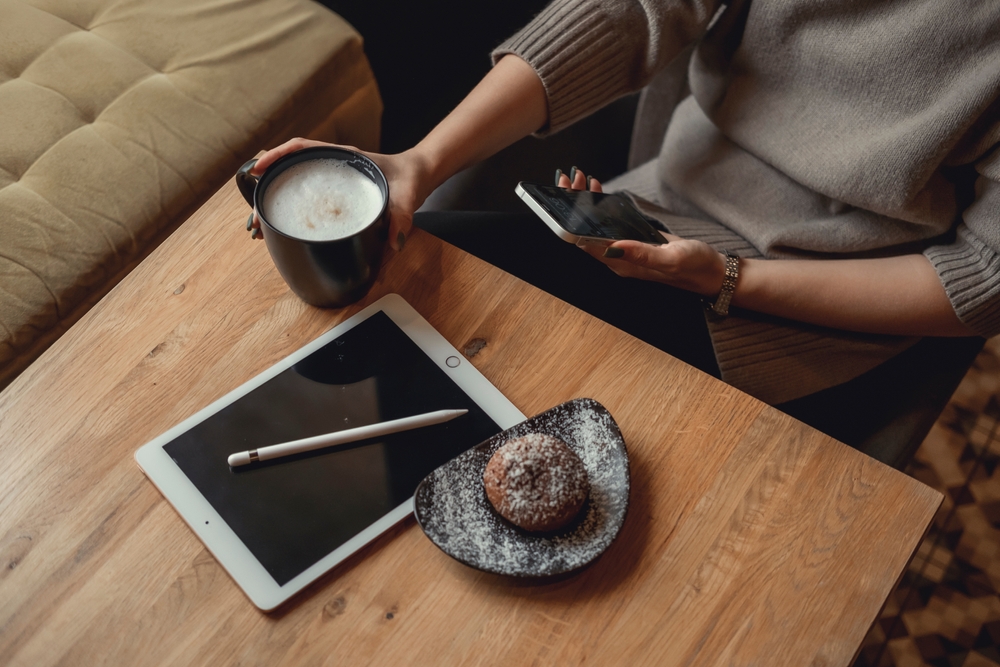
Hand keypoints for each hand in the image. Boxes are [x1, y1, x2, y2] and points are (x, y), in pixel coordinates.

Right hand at [248, 138, 434, 250]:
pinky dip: (288, 210)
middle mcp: (331, 164)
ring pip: (291, 184)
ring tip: (260, 229)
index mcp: (343, 156)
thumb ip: (403, 216)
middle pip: (287, 169)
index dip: (275, 157)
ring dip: (273, 202)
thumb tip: (395, 242)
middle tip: (256, 220)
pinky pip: (303, 195)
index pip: (300, 148)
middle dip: (265, 190)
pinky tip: (281, 228)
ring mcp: (330, 177)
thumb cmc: (410, 178)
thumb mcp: (407, 196)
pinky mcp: (333, 192)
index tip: (257, 170)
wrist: (419, 174)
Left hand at [560, 167, 726, 296]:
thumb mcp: (670, 259)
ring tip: (581, 180)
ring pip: (596, 227)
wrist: (713, 272)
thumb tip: (612, 247)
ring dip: (586, 204)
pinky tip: (600, 193)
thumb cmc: (694, 267)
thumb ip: (642, 255)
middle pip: (585, 233)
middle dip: (574, 206)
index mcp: (622, 265)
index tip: (566, 196)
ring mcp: (626, 251)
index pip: (585, 243)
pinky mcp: (635, 243)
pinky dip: (602, 207)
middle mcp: (619, 260)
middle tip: (570, 179)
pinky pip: (611, 225)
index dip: (571, 221)